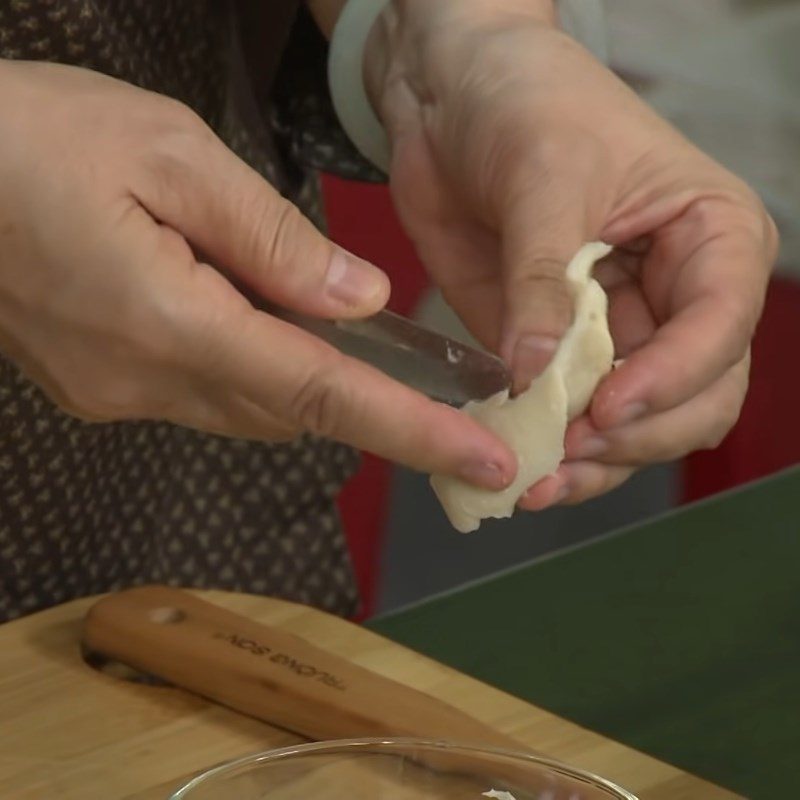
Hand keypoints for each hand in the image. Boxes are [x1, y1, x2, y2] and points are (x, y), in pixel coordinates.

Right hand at [0, 59, 516, 486]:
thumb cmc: (33, 137)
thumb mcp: (171, 154)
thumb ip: (275, 239)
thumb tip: (360, 301)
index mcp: (170, 321)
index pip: (321, 394)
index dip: (412, 431)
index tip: (482, 464)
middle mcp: (145, 380)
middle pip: (291, 408)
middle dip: (366, 399)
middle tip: (429, 376)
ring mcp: (117, 394)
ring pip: (251, 406)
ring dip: (302, 375)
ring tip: (323, 317)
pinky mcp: (102, 388)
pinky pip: (207, 393)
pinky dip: (251, 366)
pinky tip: (247, 315)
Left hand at [366, 0, 776, 506]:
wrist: (455, 102)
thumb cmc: (525, 104)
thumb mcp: (544, 178)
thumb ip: (542, 280)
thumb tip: (536, 372)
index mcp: (709, 238)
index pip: (722, 326)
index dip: (673, 378)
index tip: (606, 408)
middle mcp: (674, 297)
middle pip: (693, 398)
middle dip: (635, 436)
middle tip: (565, 454)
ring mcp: (615, 332)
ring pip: (634, 426)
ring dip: (593, 464)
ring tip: (536, 481)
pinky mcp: (556, 352)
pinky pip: (567, 417)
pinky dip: (547, 448)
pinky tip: (516, 466)